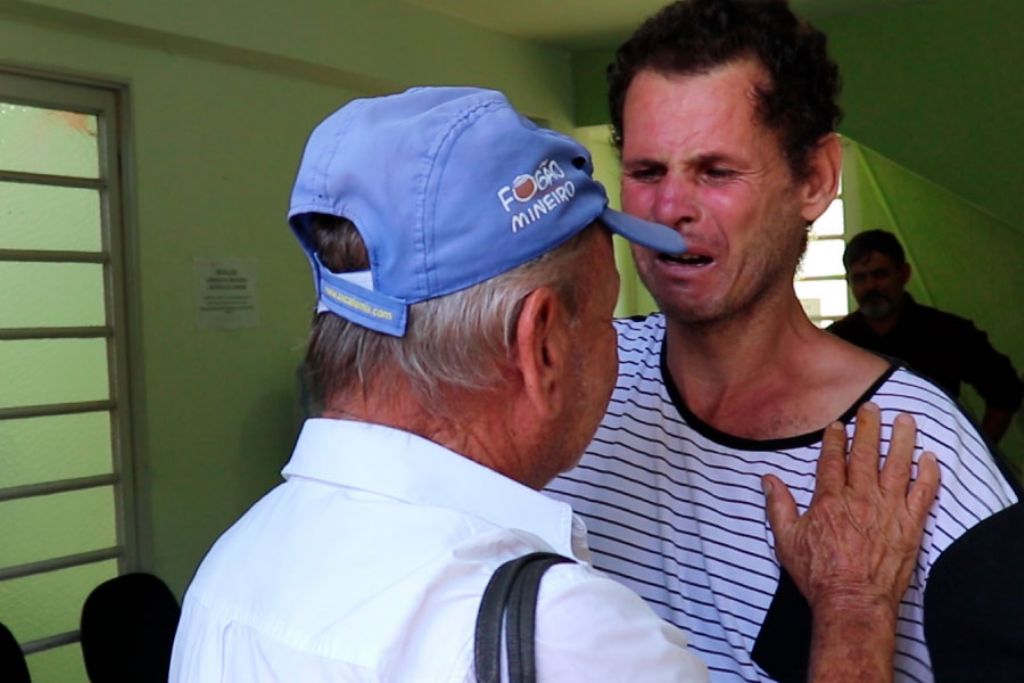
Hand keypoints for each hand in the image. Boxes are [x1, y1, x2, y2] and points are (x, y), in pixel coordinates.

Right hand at [762, 402, 939, 681]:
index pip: (832, 459)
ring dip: (901, 440)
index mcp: (829, 500)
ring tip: (905, 419)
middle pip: (865, 454)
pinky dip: (928, 474)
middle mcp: (860, 498)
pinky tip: (930, 458)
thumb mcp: (787, 540)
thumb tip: (767, 479)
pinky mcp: (910, 525)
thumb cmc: (818, 575)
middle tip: (872, 408)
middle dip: (868, 427)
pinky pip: (923, 494)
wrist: (853, 602)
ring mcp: (888, 510)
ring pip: (897, 466)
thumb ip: (778, 506)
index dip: (835, 438)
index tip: (839, 423)